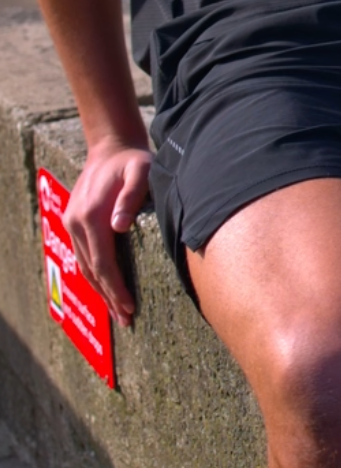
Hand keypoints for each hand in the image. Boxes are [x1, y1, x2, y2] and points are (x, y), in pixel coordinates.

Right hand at [65, 139, 151, 327]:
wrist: (111, 146)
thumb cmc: (132, 161)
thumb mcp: (141, 171)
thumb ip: (132, 197)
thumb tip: (119, 226)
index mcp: (91, 216)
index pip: (103, 263)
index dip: (115, 288)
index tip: (129, 307)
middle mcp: (76, 223)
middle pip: (92, 271)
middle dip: (109, 298)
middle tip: (127, 321)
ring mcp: (72, 223)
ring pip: (85, 266)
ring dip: (100, 291)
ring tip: (118, 313)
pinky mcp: (74, 222)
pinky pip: (83, 256)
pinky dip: (94, 275)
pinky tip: (106, 289)